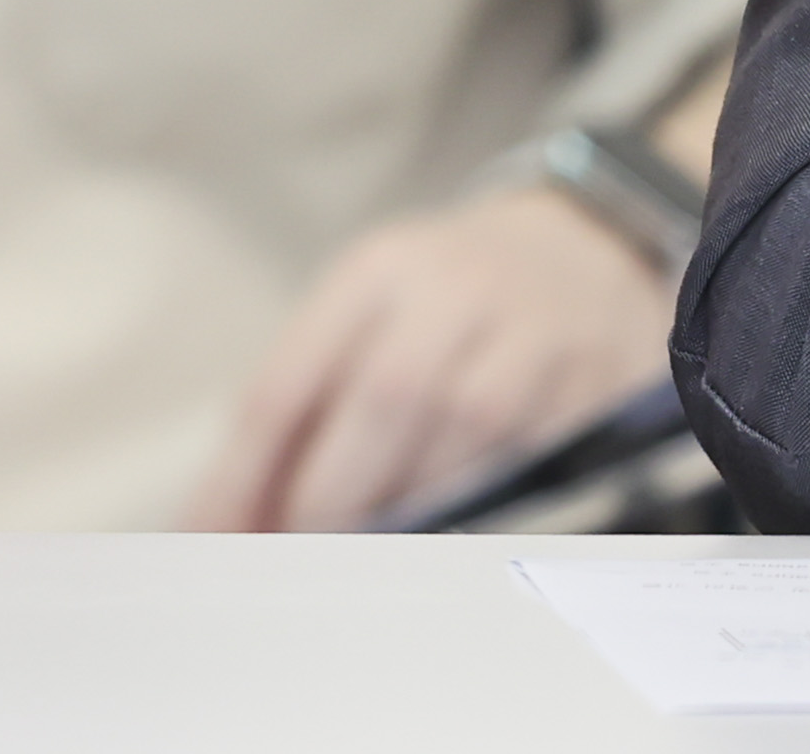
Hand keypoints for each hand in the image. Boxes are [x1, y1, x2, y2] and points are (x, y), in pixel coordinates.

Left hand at [188, 184, 675, 529]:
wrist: (583, 250)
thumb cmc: (447, 298)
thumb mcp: (367, 311)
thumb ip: (307, 399)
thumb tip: (243, 510)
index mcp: (373, 275)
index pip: (288, 384)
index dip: (244, 474)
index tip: (213, 535)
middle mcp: (452, 297)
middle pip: (379, 407)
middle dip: (331, 499)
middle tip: (299, 557)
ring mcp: (532, 340)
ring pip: (463, 442)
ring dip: (409, 514)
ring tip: (368, 559)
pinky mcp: (596, 387)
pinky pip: (533, 465)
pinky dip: (485, 512)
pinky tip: (452, 539)